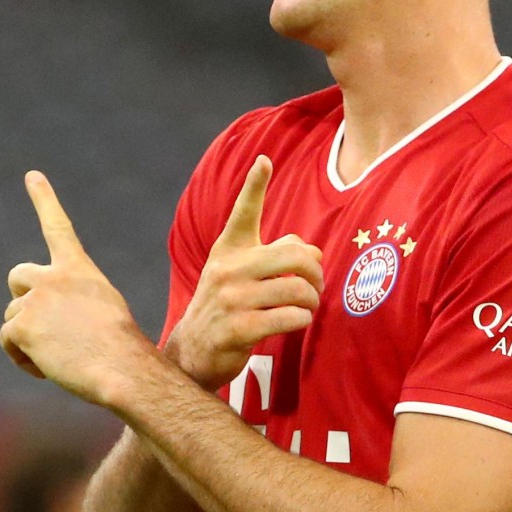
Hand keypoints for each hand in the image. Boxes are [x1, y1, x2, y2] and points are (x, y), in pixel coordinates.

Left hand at [0, 173, 148, 402]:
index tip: (33, 176)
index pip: (58, 227)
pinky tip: (47, 368)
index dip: (45, 200)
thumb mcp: (103, 309)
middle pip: (18, 276)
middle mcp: (54, 277)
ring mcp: (35, 300)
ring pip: (13, 316)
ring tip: (59, 356)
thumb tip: (45, 317)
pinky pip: (7, 340)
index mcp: (80, 269)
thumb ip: (73, 300)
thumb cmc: (121, 348)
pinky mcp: (21, 326)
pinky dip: (22, 358)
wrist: (122, 368)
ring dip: (28, 338)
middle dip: (23, 297)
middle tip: (41, 324)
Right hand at [168, 155, 322, 389]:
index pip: (244, 212)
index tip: (264, 160)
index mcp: (229, 248)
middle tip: (317, 284)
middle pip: (295, 257)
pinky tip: (298, 321)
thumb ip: (275, 255)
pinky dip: (303, 319)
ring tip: (309, 306)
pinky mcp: (239, 329)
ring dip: (312, 300)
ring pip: (298, 290)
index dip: (255, 184)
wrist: (193, 351)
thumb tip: (315, 250)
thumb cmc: (228, 304)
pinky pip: (290, 317)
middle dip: (316, 272)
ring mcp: (232, 299)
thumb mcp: (241, 273)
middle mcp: (228, 268)